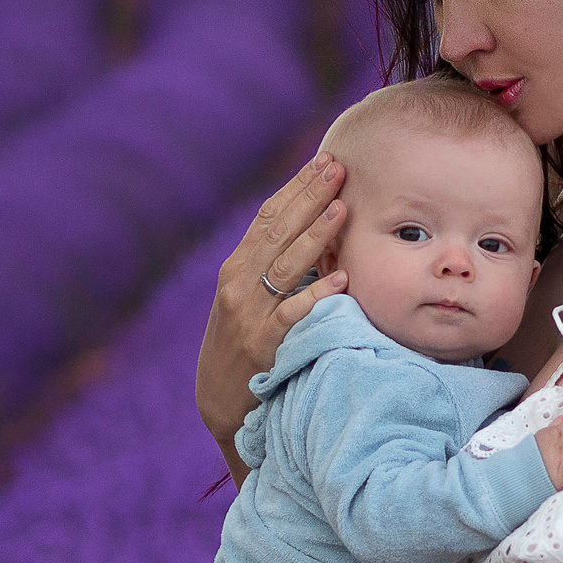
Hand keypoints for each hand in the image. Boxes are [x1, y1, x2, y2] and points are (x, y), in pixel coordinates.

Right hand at [197, 151, 347, 457]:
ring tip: (342, 208)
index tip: (325, 160)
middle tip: (338, 167)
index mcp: (237, 268)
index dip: (298, 187)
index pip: (269, 216)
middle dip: (310, 196)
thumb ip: (273, 266)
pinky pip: (294, 315)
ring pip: (286, 266)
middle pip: (278, 231)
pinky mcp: (263, 346)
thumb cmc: (243, 345)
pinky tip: (340, 277)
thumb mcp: (248, 299)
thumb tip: (311, 227)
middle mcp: (238, 284)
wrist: (221, 402)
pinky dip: (317, 294)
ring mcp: (249, 315)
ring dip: (316, 235)